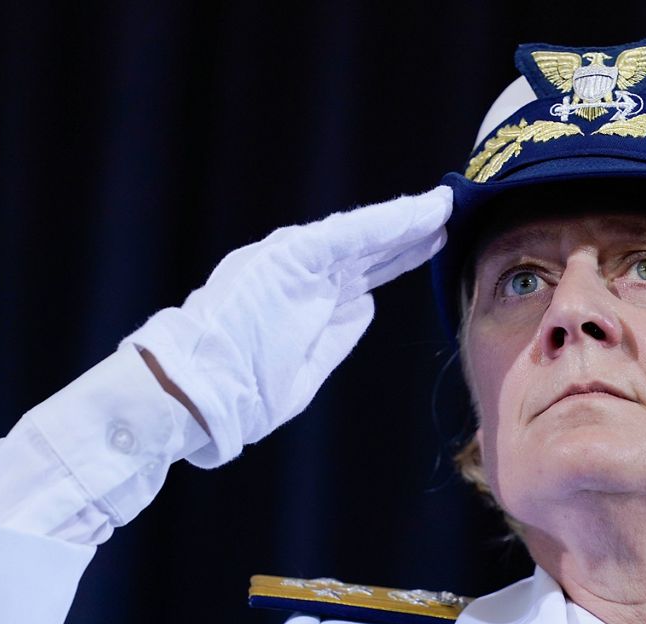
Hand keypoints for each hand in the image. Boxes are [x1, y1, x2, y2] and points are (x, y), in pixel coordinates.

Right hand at [123, 186, 451, 466]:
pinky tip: (417, 212)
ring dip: (406, 221)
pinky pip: (346, 235)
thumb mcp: (305, 369)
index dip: (402, 254)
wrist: (193, 396)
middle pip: (371, 249)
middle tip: (451, 214)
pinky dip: (383, 223)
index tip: (439, 242)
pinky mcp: (285, 257)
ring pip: (364, 236)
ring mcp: (292, 261)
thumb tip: (365, 304)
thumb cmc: (241, 392)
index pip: (364, 270)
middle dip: (412, 233)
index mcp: (307, 299)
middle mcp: (302, 273)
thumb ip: (336, 335)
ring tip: (443, 206)